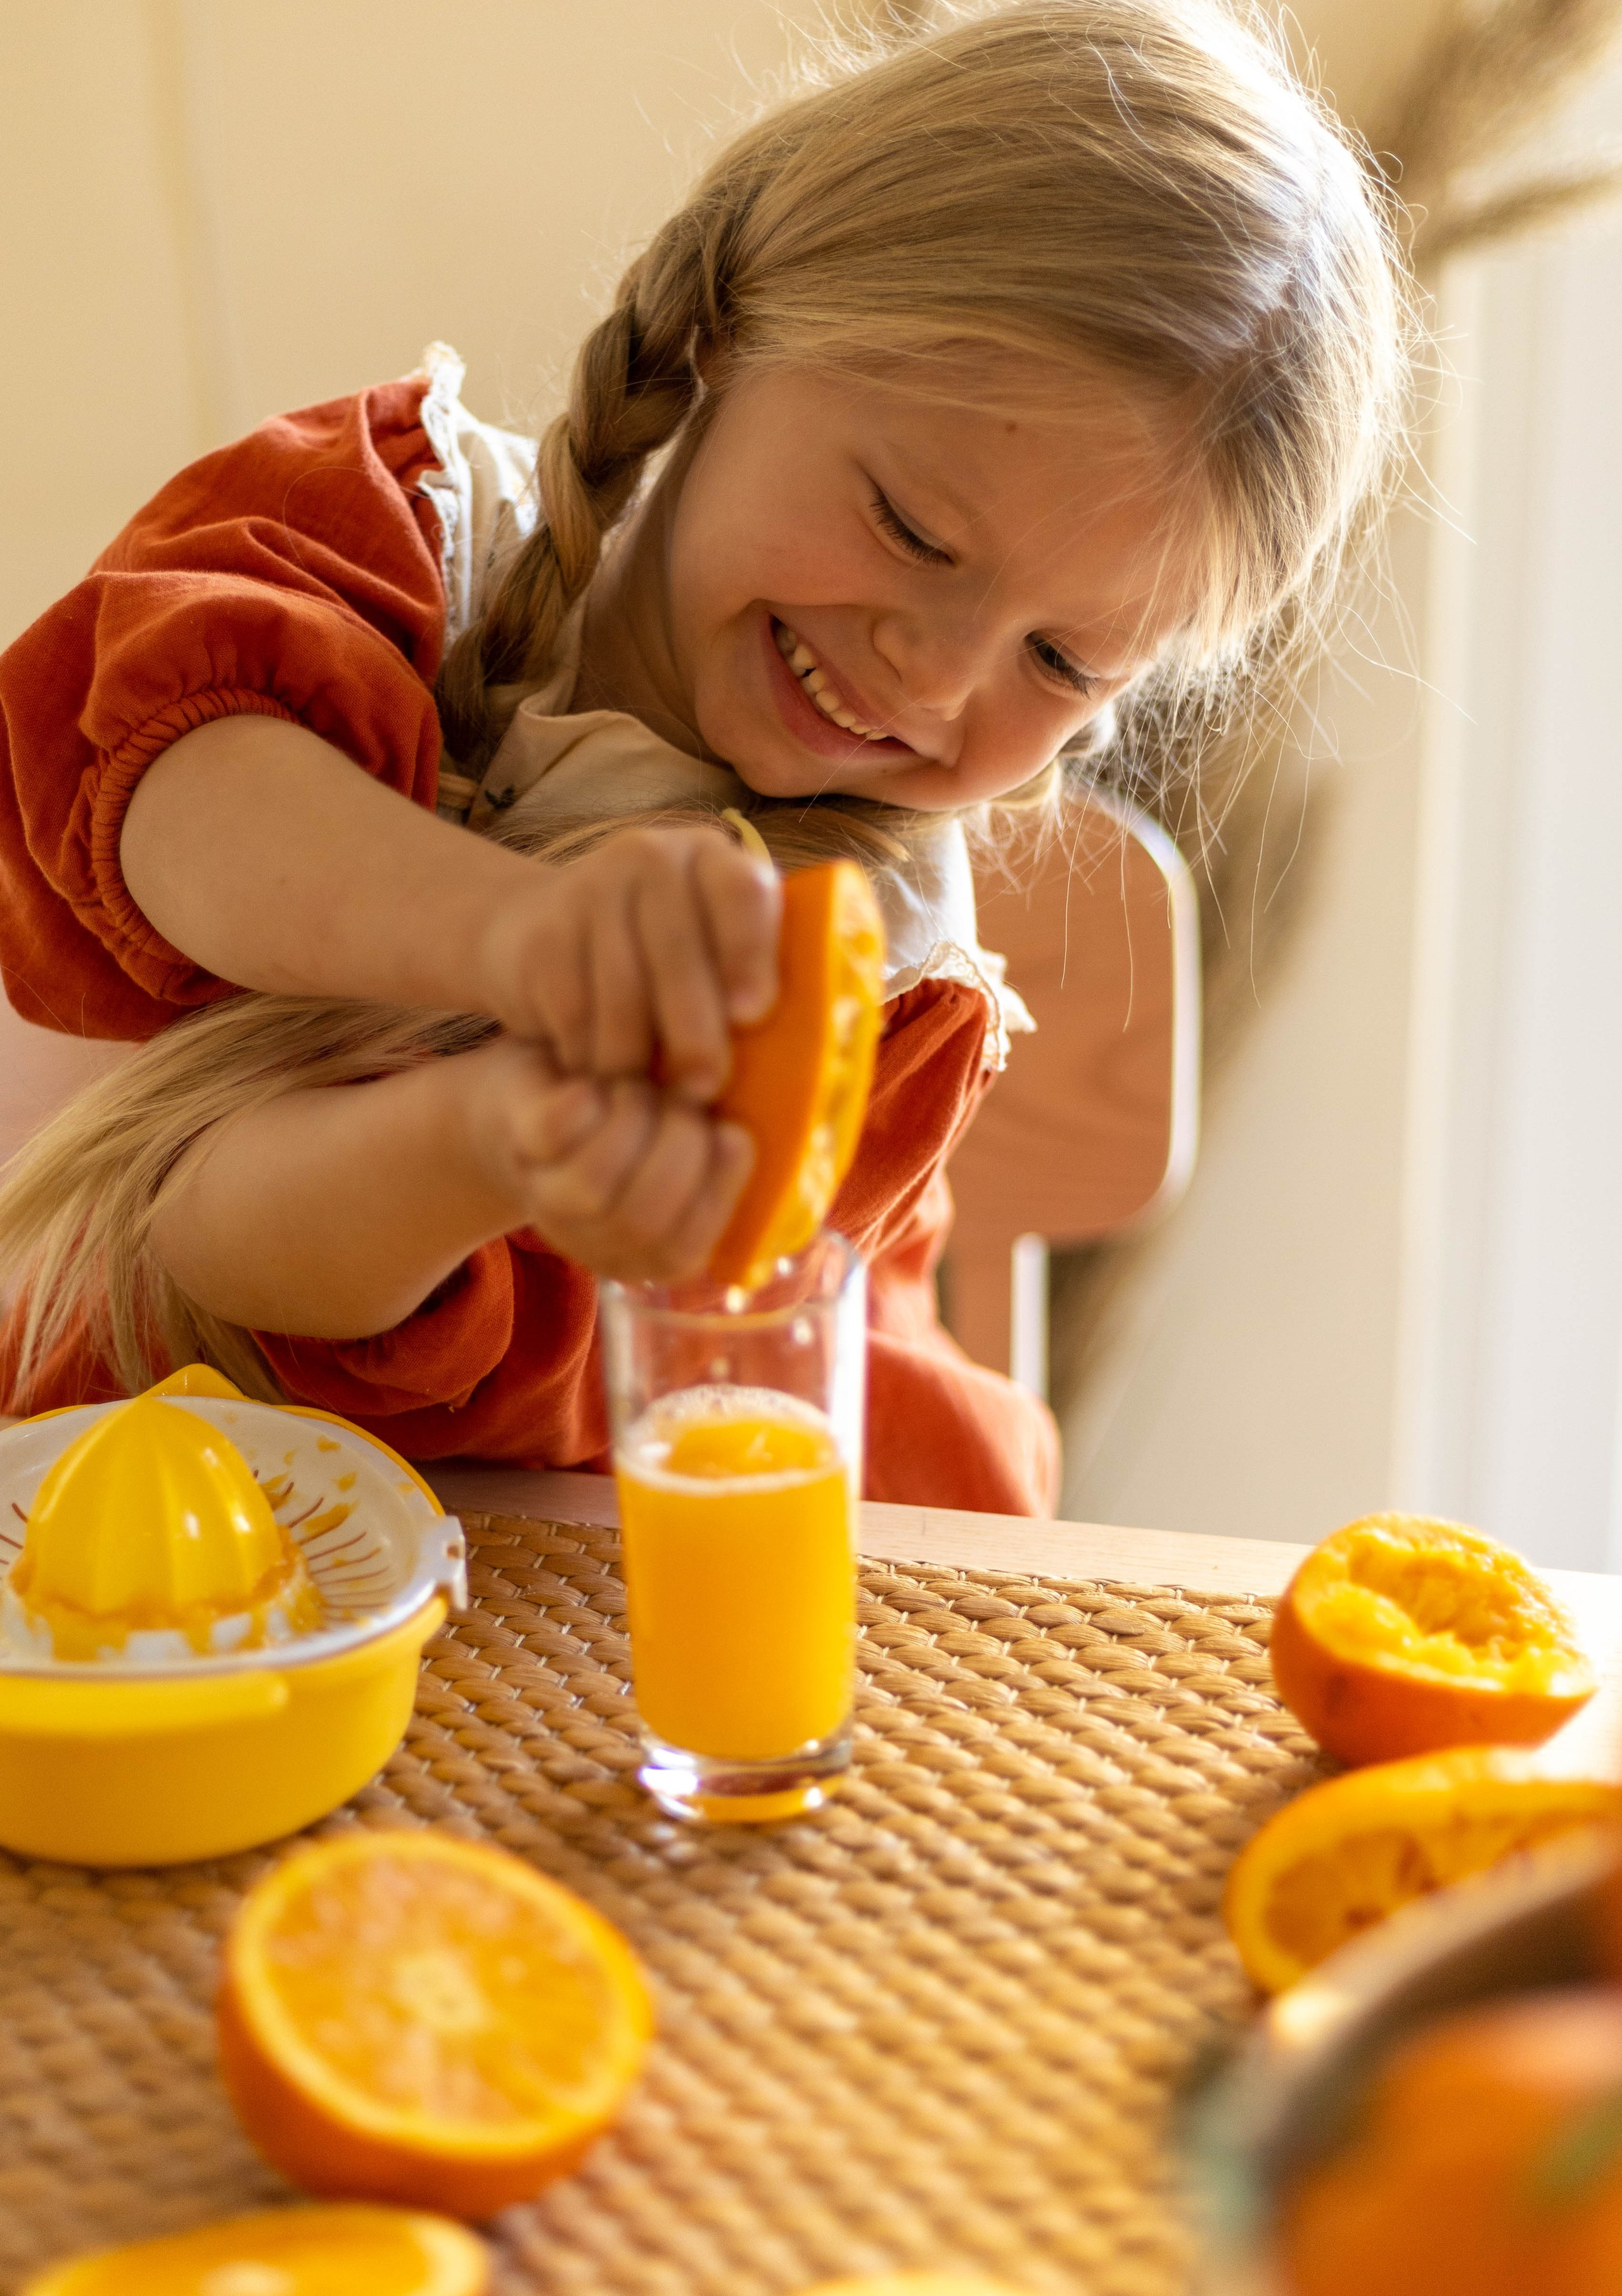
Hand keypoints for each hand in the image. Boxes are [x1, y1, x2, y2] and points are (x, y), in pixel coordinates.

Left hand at [458, 1035, 754, 1282]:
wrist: (535, 1088)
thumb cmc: (633, 1114)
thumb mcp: (688, 1140)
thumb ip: (723, 1152)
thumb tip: (762, 1135)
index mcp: (642, 1253)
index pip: (682, 1249)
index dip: (716, 1190)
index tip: (736, 1134)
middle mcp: (592, 1243)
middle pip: (642, 1218)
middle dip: (679, 1146)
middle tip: (686, 1097)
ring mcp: (548, 1201)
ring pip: (596, 1181)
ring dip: (634, 1118)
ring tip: (642, 1086)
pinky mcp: (519, 1145)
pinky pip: (559, 1129)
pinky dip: (587, 1097)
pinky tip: (596, 1082)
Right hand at [476, 824, 780, 1103]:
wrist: (537, 929)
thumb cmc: (657, 957)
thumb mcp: (709, 947)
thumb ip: (753, 975)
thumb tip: (813, 1045)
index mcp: (712, 858)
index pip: (741, 892)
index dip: (749, 952)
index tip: (753, 1014)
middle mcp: (651, 856)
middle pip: (678, 948)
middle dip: (695, 1027)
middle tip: (706, 1086)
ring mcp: (591, 887)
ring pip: (623, 987)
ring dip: (639, 1053)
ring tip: (651, 1094)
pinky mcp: (544, 931)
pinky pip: (574, 1007)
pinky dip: (590, 1051)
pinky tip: (603, 1075)